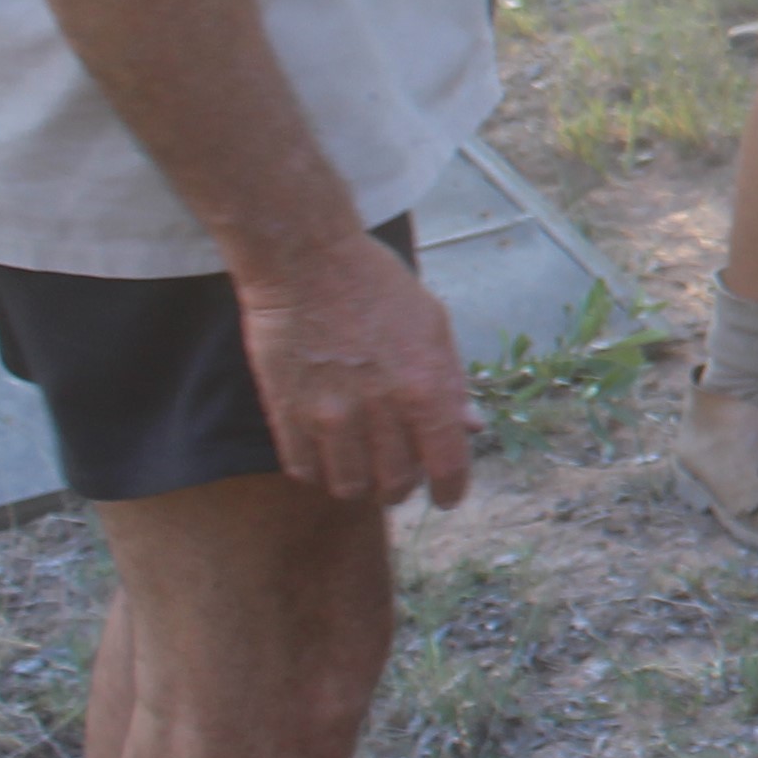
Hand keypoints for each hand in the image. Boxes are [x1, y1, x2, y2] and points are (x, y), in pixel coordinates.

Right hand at [234, 227, 476, 507]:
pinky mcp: (287, 413)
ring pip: (349, 486)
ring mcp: (328, 414)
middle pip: (395, 484)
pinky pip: (305, 470)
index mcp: (425, 386)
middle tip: (402, 474)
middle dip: (404, 487)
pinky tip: (329, 456)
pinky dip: (321, 472)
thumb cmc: (378, 286)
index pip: (446, 465)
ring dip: (362, 485)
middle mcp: (379, 408)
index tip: (447, 496)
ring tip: (364, 467)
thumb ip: (451, 384)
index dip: (450, 490)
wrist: (306, 261)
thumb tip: (470, 428)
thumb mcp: (434, 325)